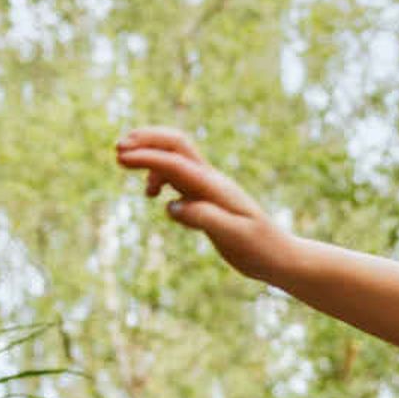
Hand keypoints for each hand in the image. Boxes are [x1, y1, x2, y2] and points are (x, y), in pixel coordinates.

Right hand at [113, 127, 288, 279]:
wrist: (280, 256)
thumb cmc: (260, 248)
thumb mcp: (233, 237)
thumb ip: (204, 218)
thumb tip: (172, 206)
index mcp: (214, 187)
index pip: (176, 162)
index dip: (147, 157)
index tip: (121, 157)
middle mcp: (210, 181)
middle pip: (176, 145)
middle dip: (147, 140)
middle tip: (118, 148)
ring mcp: (208, 188)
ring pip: (175, 159)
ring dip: (150, 156)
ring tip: (124, 164)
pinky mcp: (207, 199)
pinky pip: (179, 177)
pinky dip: (160, 176)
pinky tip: (152, 195)